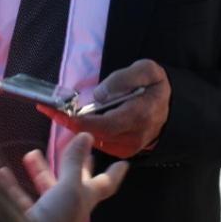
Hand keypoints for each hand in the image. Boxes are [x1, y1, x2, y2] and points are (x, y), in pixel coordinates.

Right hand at [0, 132, 128, 221]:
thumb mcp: (68, 188)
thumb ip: (74, 162)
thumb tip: (86, 136)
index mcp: (83, 200)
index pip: (105, 184)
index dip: (114, 173)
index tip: (124, 164)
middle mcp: (67, 208)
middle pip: (72, 183)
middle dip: (72, 165)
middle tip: (76, 151)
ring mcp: (47, 214)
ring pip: (45, 189)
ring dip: (39, 170)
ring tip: (32, 154)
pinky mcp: (26, 218)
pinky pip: (19, 198)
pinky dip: (12, 184)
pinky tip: (4, 172)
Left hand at [37, 59, 170, 158]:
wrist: (170, 106)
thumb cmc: (156, 85)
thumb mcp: (146, 70)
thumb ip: (123, 79)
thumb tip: (99, 95)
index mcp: (138, 115)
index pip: (101, 124)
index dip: (77, 121)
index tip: (56, 111)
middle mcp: (133, 136)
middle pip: (94, 134)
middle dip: (70, 123)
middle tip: (50, 108)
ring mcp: (129, 147)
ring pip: (95, 140)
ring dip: (77, 127)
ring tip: (62, 112)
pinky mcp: (124, 151)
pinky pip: (100, 143)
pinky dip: (88, 132)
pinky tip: (80, 120)